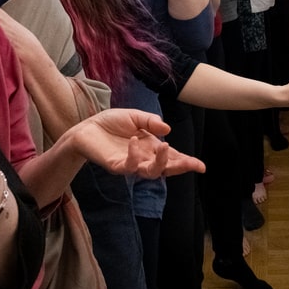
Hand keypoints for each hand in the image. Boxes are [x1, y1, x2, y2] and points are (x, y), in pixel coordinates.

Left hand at [71, 108, 205, 176]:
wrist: (87, 127)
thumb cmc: (111, 123)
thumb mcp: (135, 116)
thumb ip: (151, 121)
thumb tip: (168, 129)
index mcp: (151, 147)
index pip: (172, 157)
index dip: (186, 162)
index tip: (201, 167)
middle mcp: (144, 158)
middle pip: (165, 169)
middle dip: (180, 166)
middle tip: (191, 164)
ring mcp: (131, 164)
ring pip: (150, 172)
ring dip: (160, 162)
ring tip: (165, 146)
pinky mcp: (116, 166)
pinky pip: (128, 165)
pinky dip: (134, 154)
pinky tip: (135, 141)